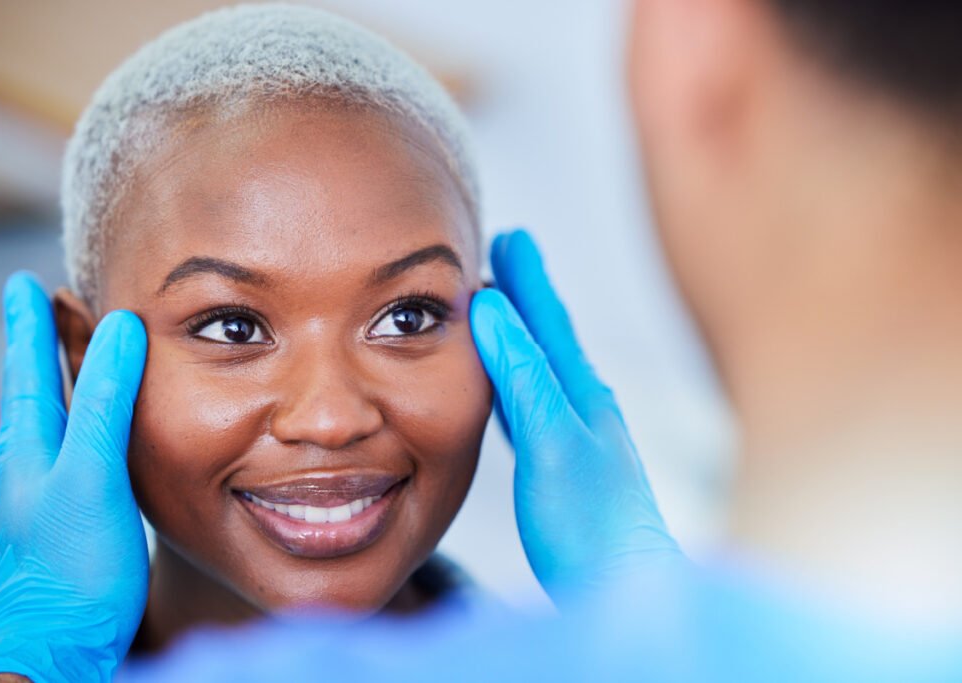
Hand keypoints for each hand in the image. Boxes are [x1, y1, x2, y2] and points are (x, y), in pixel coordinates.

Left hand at [0, 273, 147, 682]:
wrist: (57, 648)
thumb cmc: (72, 568)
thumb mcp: (90, 475)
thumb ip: (102, 403)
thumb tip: (120, 328)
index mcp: (29, 448)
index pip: (29, 368)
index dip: (31, 324)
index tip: (26, 282)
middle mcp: (29, 465)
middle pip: (35, 388)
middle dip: (39, 345)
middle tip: (42, 306)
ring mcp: (42, 494)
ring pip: (51, 420)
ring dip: (57, 381)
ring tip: (64, 357)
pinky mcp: (65, 520)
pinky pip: (71, 451)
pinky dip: (79, 422)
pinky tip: (91, 438)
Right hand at [470, 230, 683, 600]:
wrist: (625, 588)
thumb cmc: (591, 526)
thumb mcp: (551, 441)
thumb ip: (523, 375)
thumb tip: (493, 311)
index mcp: (581, 395)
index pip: (548, 322)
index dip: (527, 280)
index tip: (511, 239)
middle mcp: (584, 409)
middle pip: (548, 338)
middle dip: (525, 296)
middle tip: (507, 257)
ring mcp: (578, 439)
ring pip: (541, 370)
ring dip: (520, 337)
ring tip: (502, 314)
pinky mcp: (566, 471)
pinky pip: (534, 407)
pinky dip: (516, 384)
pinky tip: (509, 395)